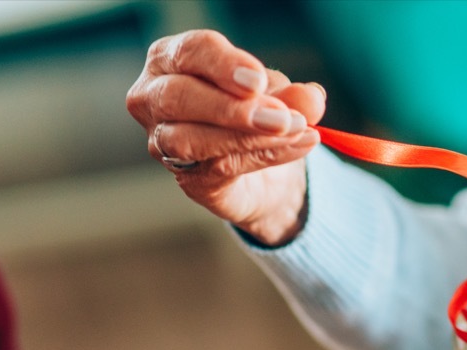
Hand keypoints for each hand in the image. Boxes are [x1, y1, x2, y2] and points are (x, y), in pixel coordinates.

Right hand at [126, 30, 325, 244]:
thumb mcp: (280, 96)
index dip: (224, 65)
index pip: (190, 52)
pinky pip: (218, 167)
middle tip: (281, 116)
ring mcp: (163, 142)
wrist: (263, 170)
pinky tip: (294, 147)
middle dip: (232, 107)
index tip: (259, 80)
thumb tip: (312, 98)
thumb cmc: (258, 116)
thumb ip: (294, 96)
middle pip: (177, 96)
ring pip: (189, 139)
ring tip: (292, 130)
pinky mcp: (188, 179)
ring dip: (246, 136)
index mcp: (172, 59)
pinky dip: (262, 156)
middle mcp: (155, 97)